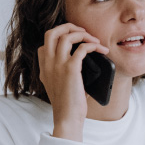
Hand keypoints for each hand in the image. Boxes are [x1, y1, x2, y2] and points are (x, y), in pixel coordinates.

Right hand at [37, 23, 108, 141]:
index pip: (45, 42)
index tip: (73, 40)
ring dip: (83, 34)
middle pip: (52, 32)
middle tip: (83, 32)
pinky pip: (81, 48)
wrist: (67, 118)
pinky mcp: (70, 69)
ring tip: (95, 40)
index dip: (59, 36)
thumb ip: (64, 71)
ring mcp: (57, 65)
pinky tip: (100, 50)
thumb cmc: (68, 104)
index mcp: (44, 67)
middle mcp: (48, 63)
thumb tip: (84, 61)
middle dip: (68, 27)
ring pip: (67, 36)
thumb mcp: (60, 85)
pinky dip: (92, 45)